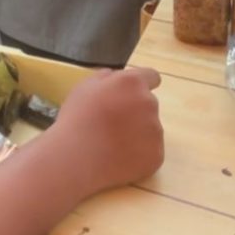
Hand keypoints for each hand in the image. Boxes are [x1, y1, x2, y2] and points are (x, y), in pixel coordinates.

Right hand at [50, 67, 163, 195]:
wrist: (77, 158)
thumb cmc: (77, 118)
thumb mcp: (84, 87)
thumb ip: (105, 77)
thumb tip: (116, 78)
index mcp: (132, 83)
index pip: (152, 76)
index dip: (141, 85)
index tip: (130, 95)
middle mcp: (149, 103)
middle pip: (149, 103)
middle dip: (136, 110)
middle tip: (114, 123)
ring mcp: (156, 131)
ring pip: (150, 127)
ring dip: (138, 131)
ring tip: (113, 143)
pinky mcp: (157, 155)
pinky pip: (151, 150)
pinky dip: (139, 153)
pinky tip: (120, 157)